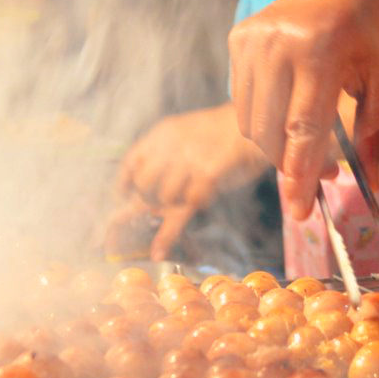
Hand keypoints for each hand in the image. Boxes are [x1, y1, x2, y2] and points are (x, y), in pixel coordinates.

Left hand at [112, 104, 270, 258]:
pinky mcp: (207, 177)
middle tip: (161, 205)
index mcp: (162, 134)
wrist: (255, 125)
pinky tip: (158, 252)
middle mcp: (170, 147)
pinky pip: (182, 212)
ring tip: (190, 200)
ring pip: (163, 198)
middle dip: (148, 201)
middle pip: (143, 185)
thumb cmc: (225, 133)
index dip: (124, 185)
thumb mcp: (188, 133)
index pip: (131, 163)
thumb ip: (167, 155)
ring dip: (172, 207)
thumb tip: (148, 187)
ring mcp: (188, 162)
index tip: (122, 198)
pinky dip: (167, 236)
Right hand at [227, 0, 378, 218]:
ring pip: (250, 121)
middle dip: (292, 165)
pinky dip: (263, 120)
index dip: (299, 175)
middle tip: (325, 175)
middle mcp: (277, 42)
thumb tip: (370, 184)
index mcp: (320, 50)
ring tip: (312, 146)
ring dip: (276, 146)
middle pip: (270, 131)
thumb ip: (376, 132)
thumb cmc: (374, 29)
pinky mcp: (238, 37)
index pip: (302, 128)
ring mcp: (252, 38)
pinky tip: (291, 113)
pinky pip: (242, 100)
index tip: (300, 212)